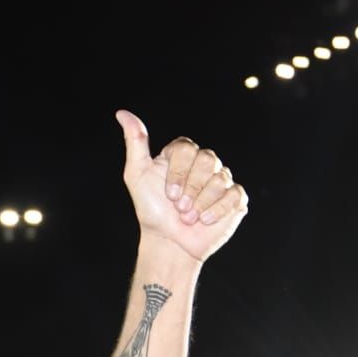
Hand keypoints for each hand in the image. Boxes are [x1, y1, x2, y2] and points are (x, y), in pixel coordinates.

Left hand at [115, 111, 248, 264]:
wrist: (168, 243)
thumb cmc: (152, 210)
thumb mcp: (137, 175)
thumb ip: (135, 142)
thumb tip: (122, 113)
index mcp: (182, 154)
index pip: (187, 148)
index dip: (178, 173)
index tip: (169, 195)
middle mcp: (203, 163)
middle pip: (207, 159)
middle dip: (191, 188)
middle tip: (180, 208)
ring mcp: (221, 179)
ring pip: (220, 178)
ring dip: (201, 203)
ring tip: (189, 217)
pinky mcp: (235, 198)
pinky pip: (234, 194)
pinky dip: (218, 210)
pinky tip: (206, 220)